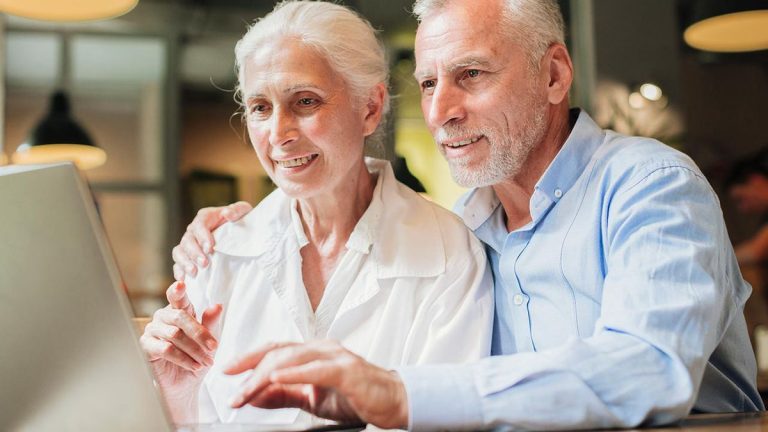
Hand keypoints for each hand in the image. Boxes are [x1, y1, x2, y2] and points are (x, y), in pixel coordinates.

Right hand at [140, 281, 222, 417]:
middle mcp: (164, 317)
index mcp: (180, 310)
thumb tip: (217, 306)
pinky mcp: (145, 346)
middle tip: (214, 347)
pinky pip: (165, 349)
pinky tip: (194, 366)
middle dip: (200, 333)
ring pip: (174, 335)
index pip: (178, 296)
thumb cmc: (197, 358)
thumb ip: (211, 323)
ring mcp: (152, 330)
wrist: (186, 384)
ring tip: (206, 361)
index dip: (178, 290)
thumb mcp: (210, 341)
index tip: (181, 285)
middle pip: (180, 317)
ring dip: (194, 350)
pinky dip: (183, 358)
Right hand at [172, 201, 251, 280]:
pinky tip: (183, 279)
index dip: (203, 236)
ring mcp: (189, 244)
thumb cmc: (242, 222)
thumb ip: (237, 210)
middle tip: (204, 263)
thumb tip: (228, 214)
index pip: (200, 224)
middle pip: (188, 240)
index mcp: (206, 217)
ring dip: (185, 262)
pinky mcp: (188, 257)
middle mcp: (194, 230)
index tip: (210, 248)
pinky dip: (179, 271)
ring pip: (179, 251)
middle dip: (195, 252)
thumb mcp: (244, 212)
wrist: (243, 235)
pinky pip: (178, 263)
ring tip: (194, 272)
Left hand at [223, 340, 408, 428]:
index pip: (275, 348)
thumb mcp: (313, 398)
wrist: (393, 402)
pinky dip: (295, 373)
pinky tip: (277, 377)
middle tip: (233, 391)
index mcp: (313, 351)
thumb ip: (285, 395)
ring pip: (293, 357)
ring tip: (247, 390)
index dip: (249, 357)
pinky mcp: (347, 371)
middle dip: (251, 370)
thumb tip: (255, 395)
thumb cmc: (355, 397)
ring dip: (265, 375)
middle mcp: (322, 348)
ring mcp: (336, 356)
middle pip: (279, 351)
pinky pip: (317, 369)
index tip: (226, 371)